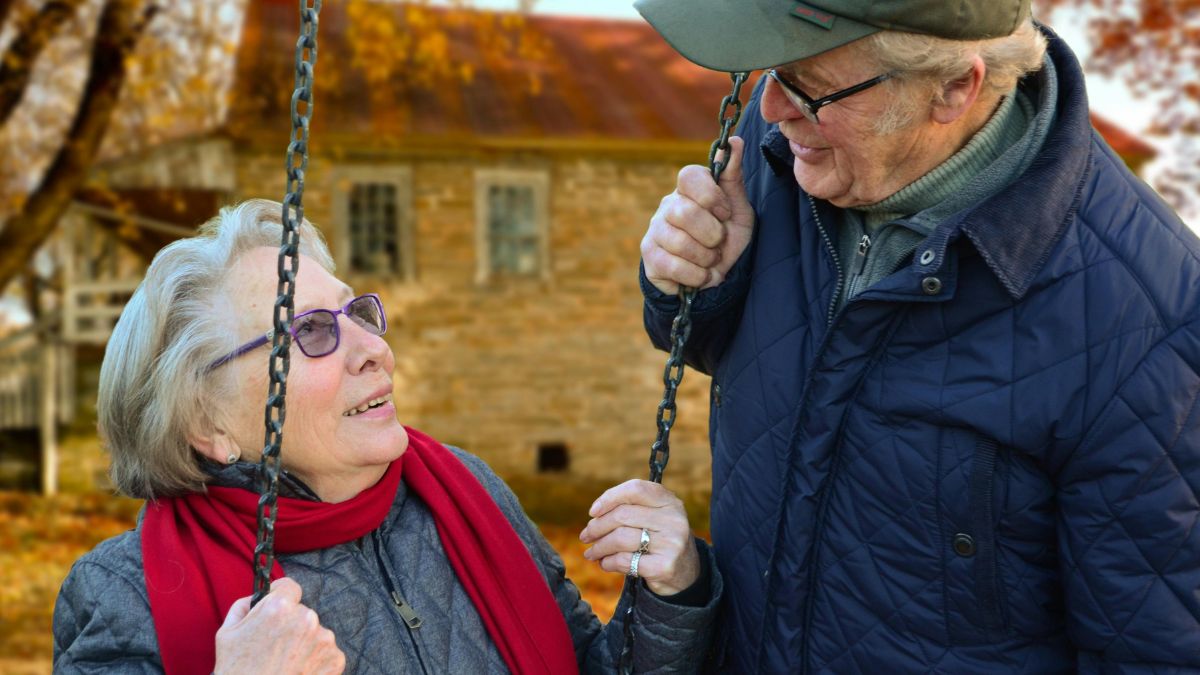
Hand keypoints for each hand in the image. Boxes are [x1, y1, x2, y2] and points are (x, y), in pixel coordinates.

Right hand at [215, 577, 344, 674]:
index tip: (277, 609)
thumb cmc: (237, 671)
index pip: (289, 587)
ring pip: (315, 632)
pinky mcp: (336, 659)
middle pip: (302, 612)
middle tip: (275, 647)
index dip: (280, 597)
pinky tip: (298, 671)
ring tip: (286, 663)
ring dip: (305, 643)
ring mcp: (324, 640)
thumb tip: (258, 596)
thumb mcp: (227, 634)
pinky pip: (326, 652)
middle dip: (291, 624)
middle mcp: (306, 619)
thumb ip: (244, 606)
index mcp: (279, 608)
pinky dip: (316, 660)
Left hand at [579, 479, 700, 596]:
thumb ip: (631, 508)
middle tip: (586, 536)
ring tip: (591, 552)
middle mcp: (674, 519)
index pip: (635, 489)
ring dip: (599, 547)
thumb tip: (595, 514)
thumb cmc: (660, 539)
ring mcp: (671, 543)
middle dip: (597, 527)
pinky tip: (604, 563)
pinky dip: (608, 562)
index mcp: (670, 501)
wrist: (686, 573)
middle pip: (622, 515)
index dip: (609, 498)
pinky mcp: (664, 567)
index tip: (593, 511)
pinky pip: (624, 561)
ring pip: (620, 539)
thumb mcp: (655, 517)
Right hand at [640, 135, 754, 294]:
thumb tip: (735, 141)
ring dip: (706, 258)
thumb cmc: (726, 238)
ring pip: (680, 242)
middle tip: (719, 243)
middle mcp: (667, 205)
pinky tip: (701, 275)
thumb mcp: (738, 209)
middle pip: (685, 212)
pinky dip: (696, 276)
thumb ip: (734, 177)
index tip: (725, 213)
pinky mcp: (649, 256)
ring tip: (710, 260)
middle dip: (712, 235)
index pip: (688, 175)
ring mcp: (655, 230)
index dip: (711, 197)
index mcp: (689, 190)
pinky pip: (673, 266)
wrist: (715, 276)